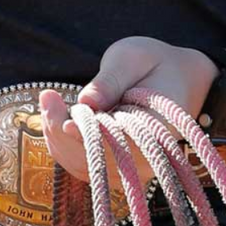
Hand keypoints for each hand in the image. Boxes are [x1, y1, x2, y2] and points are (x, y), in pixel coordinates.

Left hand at [38, 37, 217, 192]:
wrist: (177, 79)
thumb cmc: (156, 64)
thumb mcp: (135, 58)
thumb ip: (112, 79)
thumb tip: (86, 100)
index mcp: (157, 130)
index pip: (118, 147)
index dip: (88, 139)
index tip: (66, 122)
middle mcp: (145, 159)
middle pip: (94, 162)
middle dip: (62, 133)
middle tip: (48, 99)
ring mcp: (129, 167)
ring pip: (82, 166)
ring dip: (57, 138)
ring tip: (49, 102)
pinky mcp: (114, 166)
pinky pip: (80, 164)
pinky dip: (61, 143)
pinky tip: (55, 116)